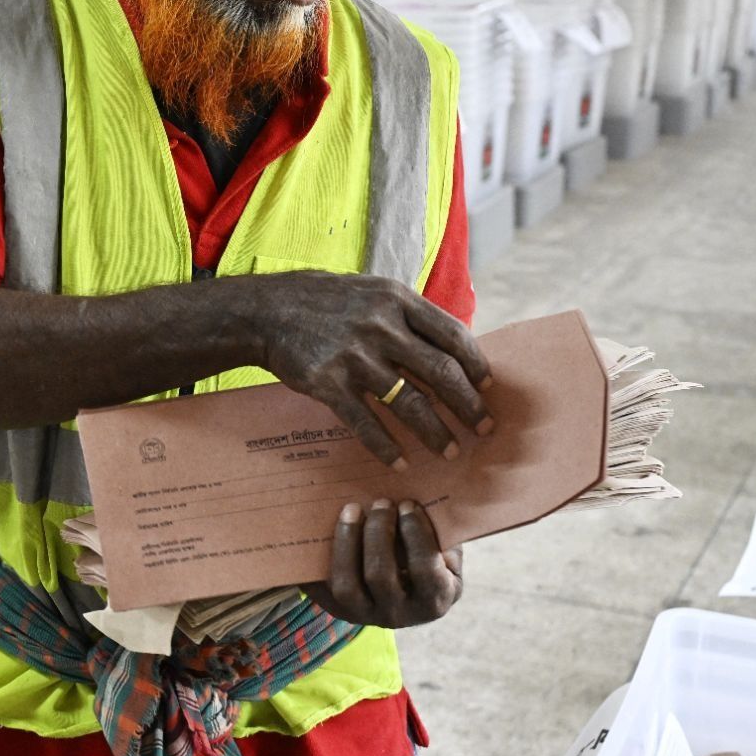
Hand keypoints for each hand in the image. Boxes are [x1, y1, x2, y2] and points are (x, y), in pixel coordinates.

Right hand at [251, 272, 492, 467]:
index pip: (452, 335)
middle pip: (440, 373)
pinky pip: (366, 422)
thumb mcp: (371, 293)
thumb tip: (450, 348)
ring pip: (409, 403)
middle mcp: (380, 326)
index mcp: (396, 300)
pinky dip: (387, 447)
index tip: (488, 387)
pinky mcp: (328, 383)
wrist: (267, 310)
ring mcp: (354, 356)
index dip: (476, 364)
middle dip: (468, 405)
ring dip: (435, 432)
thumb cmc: (325, 301)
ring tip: (451, 451)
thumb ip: (407, 316)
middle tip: (484, 428)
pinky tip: (402, 462)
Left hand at [306, 500, 463, 628]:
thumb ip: (438, 530)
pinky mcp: (337, 609)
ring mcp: (365, 615)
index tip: (408, 504)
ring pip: (346, 586)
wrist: (406, 594)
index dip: (415, 534)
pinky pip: (319, 585)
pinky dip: (317, 557)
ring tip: (352, 509)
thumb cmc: (428, 558)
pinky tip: (321, 527)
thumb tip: (417, 490)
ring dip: (347, 542)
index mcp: (433, 600)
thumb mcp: (444, 549)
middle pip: (380, 576)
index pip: (424, 569)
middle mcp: (398, 614)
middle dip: (378, 532)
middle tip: (380, 502)